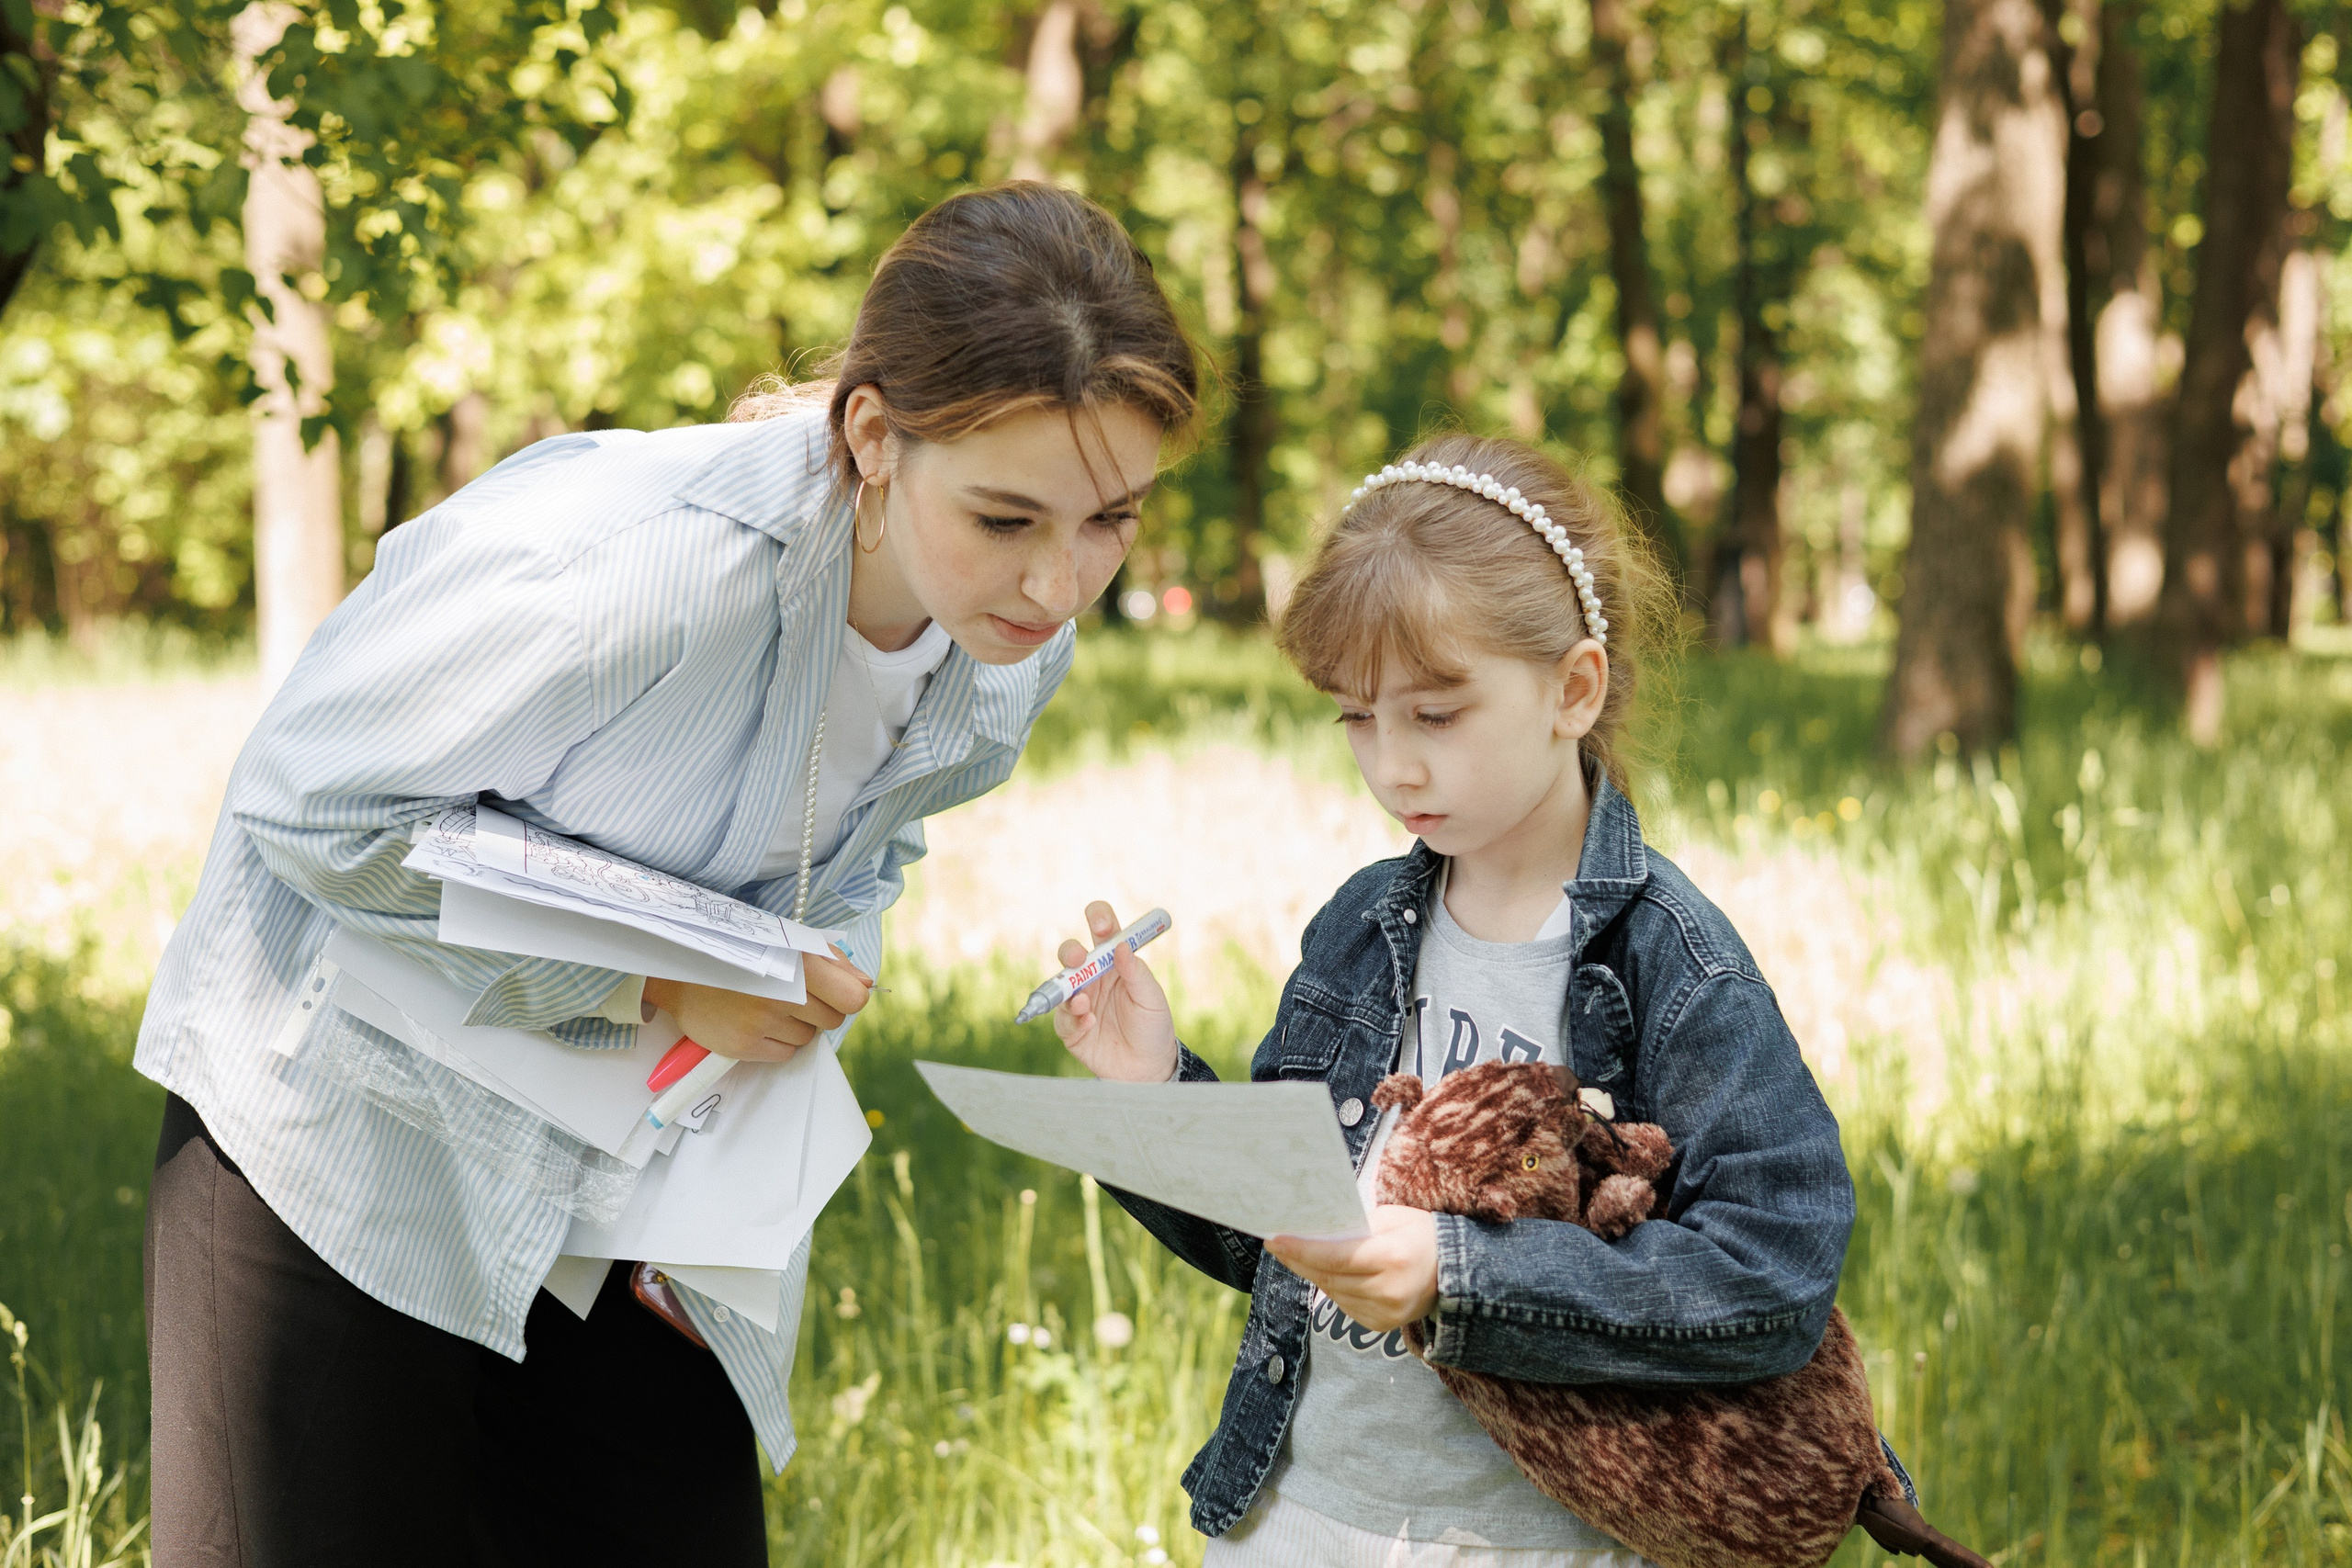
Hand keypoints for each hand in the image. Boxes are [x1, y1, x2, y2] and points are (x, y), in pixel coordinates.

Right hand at [642, 947, 873, 1062]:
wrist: (682, 970)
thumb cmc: (742, 953)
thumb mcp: (788, 943)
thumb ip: (833, 961)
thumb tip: (865, 984)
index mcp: (800, 963)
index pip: (853, 999)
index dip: (847, 997)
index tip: (833, 992)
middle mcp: (785, 994)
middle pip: (832, 1020)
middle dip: (819, 1010)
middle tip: (791, 996)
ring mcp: (764, 1022)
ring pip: (808, 1037)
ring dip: (796, 1026)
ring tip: (767, 1005)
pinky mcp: (745, 1045)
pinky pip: (785, 1053)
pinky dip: (777, 1042)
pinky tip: (756, 1022)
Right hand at [1051, 900, 1177, 1082]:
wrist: (1148, 1069)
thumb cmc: (1153, 1027)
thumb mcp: (1152, 1000)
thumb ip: (1137, 974)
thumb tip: (1121, 946)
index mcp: (1114, 962)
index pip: (1102, 930)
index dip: (1098, 919)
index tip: (1102, 925)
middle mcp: (1092, 977)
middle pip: (1070, 953)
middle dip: (1069, 951)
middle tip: (1077, 959)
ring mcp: (1079, 1002)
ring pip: (1060, 985)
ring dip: (1069, 989)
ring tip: (1084, 1003)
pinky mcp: (1070, 1028)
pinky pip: (1062, 1018)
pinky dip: (1073, 1019)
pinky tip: (1089, 1023)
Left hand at [1266, 1206, 1439, 1332]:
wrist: (1455, 1272)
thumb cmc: (1421, 1235)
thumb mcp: (1392, 1218)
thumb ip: (1355, 1227)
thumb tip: (1316, 1233)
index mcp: (1392, 1258)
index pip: (1334, 1257)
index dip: (1300, 1249)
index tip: (1273, 1239)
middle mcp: (1388, 1290)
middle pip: (1328, 1276)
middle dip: (1298, 1259)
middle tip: (1275, 1243)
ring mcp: (1386, 1313)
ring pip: (1333, 1292)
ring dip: (1312, 1273)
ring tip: (1294, 1254)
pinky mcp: (1382, 1326)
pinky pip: (1344, 1304)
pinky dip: (1332, 1287)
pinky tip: (1324, 1272)